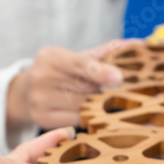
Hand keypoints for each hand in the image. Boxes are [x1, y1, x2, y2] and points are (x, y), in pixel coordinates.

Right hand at [6, 43, 125, 130]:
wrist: (27, 92)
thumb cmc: (61, 72)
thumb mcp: (77, 58)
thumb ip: (105, 53)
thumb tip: (137, 44)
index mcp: (50, 56)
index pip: (80, 63)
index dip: (100, 71)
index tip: (118, 77)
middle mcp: (40, 77)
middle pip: (84, 86)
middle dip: (100, 88)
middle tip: (107, 87)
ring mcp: (38, 99)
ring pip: (82, 104)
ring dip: (95, 102)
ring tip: (93, 97)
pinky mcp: (41, 118)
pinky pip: (76, 119)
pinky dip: (86, 115)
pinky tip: (85, 109)